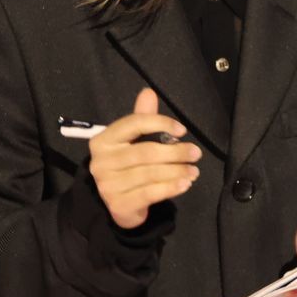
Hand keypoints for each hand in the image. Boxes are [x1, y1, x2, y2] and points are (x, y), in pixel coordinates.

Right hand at [88, 88, 198, 229]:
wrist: (118, 203)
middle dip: (175, 152)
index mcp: (103, 140)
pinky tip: (185, 184)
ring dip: (177, 171)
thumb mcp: (133, 141)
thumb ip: (142, 119)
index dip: (160, 123)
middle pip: (145, 152)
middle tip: (196, 153)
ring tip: (194, 170)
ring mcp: (107, 185)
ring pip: (149, 174)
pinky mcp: (118, 204)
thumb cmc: (128, 166)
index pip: (133, 124)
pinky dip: (170, 188)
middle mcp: (101, 162)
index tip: (183, 130)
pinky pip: (149, 193)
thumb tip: (148, 92)